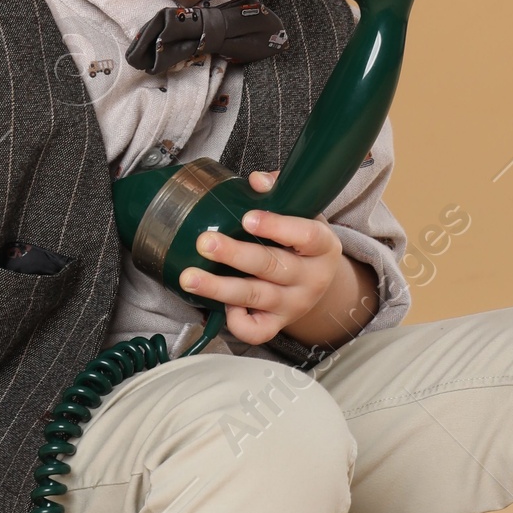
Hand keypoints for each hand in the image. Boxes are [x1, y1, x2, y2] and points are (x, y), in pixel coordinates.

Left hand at [179, 168, 376, 347]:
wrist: (318, 283)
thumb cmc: (302, 243)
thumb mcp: (303, 215)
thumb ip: (280, 193)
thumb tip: (256, 181)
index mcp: (323, 247)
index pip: (306, 236)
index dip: (277, 226)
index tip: (247, 217)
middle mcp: (311, 279)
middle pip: (272, 267)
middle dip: (235, 255)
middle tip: (204, 243)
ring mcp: (294, 305)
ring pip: (255, 297)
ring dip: (219, 288)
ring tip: (190, 277)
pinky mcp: (278, 325)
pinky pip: (256, 331)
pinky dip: (236, 322)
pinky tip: (220, 307)